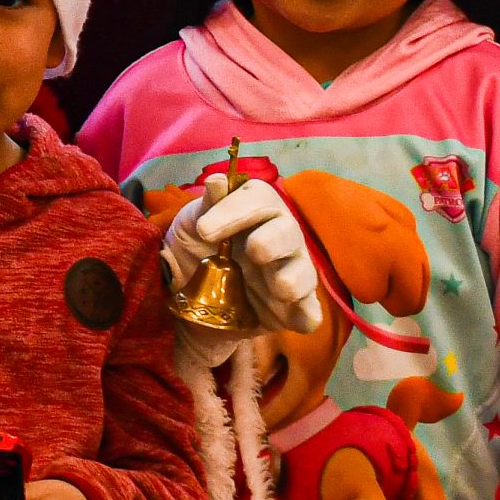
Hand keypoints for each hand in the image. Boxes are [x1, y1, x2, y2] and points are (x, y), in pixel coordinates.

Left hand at [165, 176, 322, 336]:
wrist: (189, 298)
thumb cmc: (194, 249)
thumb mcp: (190, 225)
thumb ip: (206, 205)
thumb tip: (217, 180)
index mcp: (256, 212)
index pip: (259, 199)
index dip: (236, 209)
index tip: (204, 230)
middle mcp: (279, 239)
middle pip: (289, 232)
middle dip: (272, 241)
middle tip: (252, 251)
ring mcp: (288, 274)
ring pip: (306, 272)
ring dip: (294, 279)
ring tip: (279, 288)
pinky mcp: (291, 308)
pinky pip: (309, 310)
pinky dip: (307, 314)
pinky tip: (300, 320)